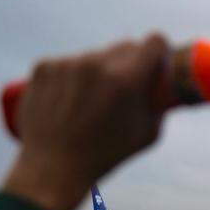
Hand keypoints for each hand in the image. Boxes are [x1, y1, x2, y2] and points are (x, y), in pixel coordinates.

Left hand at [2, 34, 169, 209]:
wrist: (52, 167)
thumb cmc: (105, 154)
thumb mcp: (148, 133)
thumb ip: (159, 102)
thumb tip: (165, 83)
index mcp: (126, 80)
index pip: (154, 42)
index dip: (159, 53)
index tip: (156, 63)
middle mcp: (96, 65)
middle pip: (126, 46)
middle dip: (131, 64)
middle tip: (124, 88)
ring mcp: (67, 63)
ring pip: (96, 56)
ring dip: (99, 71)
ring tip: (90, 104)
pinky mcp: (44, 66)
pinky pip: (69, 62)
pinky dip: (73, 77)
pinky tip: (69, 102)